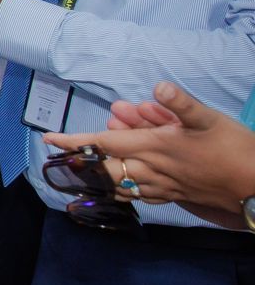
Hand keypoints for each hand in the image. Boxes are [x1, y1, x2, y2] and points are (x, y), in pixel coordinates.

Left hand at [43, 81, 254, 228]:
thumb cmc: (235, 150)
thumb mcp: (208, 119)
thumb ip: (179, 103)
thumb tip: (158, 87)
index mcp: (154, 147)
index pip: (103, 143)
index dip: (75, 142)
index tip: (49, 141)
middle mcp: (151, 169)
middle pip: (105, 165)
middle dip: (86, 155)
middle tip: (72, 146)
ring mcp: (161, 187)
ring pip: (118, 181)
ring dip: (102, 169)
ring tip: (90, 162)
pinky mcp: (173, 197)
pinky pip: (137, 194)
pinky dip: (122, 186)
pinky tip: (122, 183)